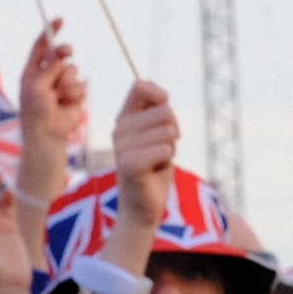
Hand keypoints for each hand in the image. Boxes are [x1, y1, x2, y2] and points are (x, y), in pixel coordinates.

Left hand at [19, 21, 86, 150]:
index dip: (50, 32)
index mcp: (32, 71)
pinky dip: (75, 94)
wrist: (48, 134)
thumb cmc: (35, 112)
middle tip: (66, 52)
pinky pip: (81, 85)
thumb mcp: (36, 86)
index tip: (60, 20)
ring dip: (67, 82)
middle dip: (64, 51)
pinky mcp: (75, 94)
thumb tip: (60, 54)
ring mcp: (62, 84)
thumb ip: (49, 68)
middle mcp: (48, 75)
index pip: (41, 46)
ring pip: (73, 70)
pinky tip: (67, 104)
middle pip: (61, 53)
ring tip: (59, 96)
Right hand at [111, 81, 177, 229]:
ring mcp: (122, 147)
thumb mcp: (157, 133)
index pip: (141, 87)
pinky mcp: (130, 165)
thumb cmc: (153, 167)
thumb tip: (156, 90)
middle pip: (165, 111)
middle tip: (162, 149)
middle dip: (174, 131)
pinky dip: (168, 160)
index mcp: (124, 118)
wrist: (142, 207)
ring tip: (157, 161)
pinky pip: (165, 149)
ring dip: (170, 148)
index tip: (165, 112)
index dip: (161, 96)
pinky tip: (155, 171)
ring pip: (168, 131)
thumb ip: (157, 111)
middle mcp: (119, 129)